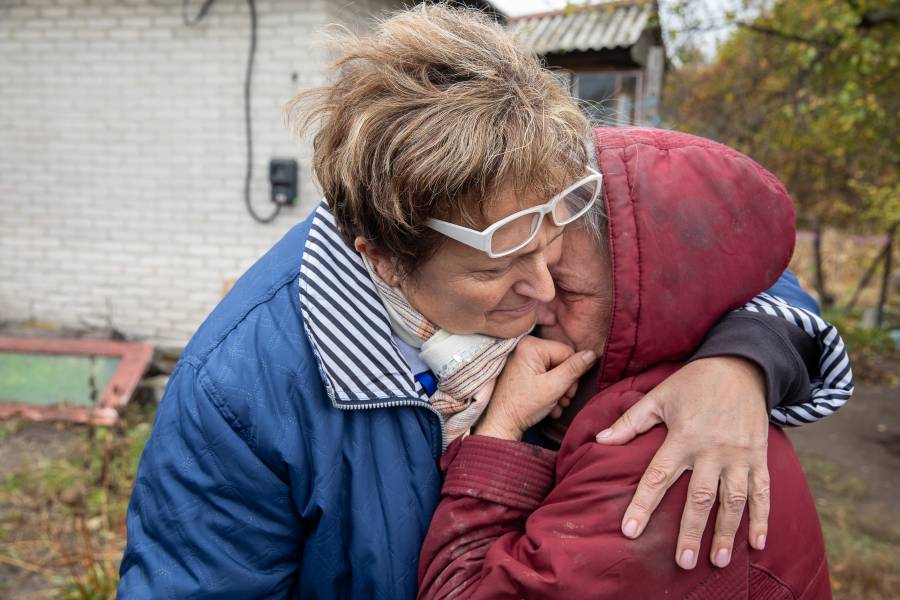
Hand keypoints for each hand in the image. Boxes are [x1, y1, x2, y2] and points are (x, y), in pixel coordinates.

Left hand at [473, 336, 595, 440]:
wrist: (501, 423)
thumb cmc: (523, 405)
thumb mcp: (554, 387)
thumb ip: (574, 369)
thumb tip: (592, 354)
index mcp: (531, 345)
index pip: (567, 352)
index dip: (573, 374)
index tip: (568, 393)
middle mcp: (525, 346)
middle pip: (561, 360)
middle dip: (566, 383)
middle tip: (563, 400)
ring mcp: (522, 358)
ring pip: (555, 369)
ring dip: (560, 389)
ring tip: (556, 404)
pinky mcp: (522, 369)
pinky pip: (544, 373)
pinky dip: (550, 389)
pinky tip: (549, 404)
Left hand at [595, 357, 769, 569]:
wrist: (741, 366)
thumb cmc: (693, 382)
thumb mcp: (659, 396)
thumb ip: (630, 421)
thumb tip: (600, 440)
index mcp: (683, 436)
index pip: (658, 476)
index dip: (643, 505)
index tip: (630, 531)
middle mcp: (712, 450)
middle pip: (699, 497)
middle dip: (691, 531)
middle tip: (682, 562)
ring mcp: (739, 456)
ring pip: (734, 500)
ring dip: (727, 532)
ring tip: (719, 560)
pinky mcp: (759, 457)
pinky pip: (763, 492)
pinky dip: (762, 518)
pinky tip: (758, 543)